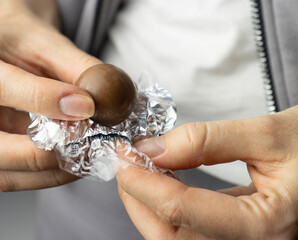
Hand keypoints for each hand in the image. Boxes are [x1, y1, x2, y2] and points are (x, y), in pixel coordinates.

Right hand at [0, 2, 101, 190]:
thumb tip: (112, 97)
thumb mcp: (47, 44)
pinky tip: (76, 160)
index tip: (88, 105)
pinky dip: (51, 174)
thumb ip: (77, 68)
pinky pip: (19, 177)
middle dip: (52, 152)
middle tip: (91, 144)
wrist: (5, 50)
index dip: (48, 100)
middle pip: (2, 150)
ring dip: (56, 170)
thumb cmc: (20, 42)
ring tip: (90, 155)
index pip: (4, 88)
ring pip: (11, 173)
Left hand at [116, 100, 297, 239]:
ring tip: (139, 169)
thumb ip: (207, 140)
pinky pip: (202, 229)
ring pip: (184, 238)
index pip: (185, 212)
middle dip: (141, 201)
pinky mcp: (254, 233)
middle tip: (125, 164)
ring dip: (154, 205)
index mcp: (271, 225)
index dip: (145, 183)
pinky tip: (167, 179)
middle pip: (176, 238)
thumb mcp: (268, 130)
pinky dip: (176, 206)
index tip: (123, 156)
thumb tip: (155, 149)